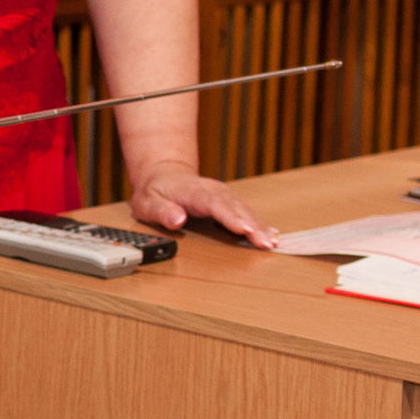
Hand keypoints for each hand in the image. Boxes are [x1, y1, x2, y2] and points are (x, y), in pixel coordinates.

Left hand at [129, 160, 277, 248]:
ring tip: (272, 242)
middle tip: (266, 243)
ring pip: (245, 209)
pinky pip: (246, 211)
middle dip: (253, 225)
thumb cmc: (155, 192)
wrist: (163, 175)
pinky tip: (272, 234)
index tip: (245, 229)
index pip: (214, 204)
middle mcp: (213, 190)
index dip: (230, 217)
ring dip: (260, 226)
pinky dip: (259, 223)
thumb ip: (162, 211)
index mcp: (193, 191)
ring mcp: (223, 194)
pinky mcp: (229, 200)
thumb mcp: (147, 203)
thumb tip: (178, 219)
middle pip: (235, 207)